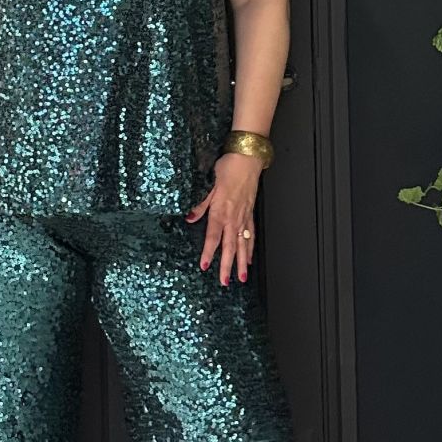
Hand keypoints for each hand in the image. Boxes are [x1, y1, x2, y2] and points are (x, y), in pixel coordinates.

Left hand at [185, 151, 263, 285]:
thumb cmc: (229, 168)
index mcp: (221, 211)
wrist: (247, 159)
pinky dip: (250, 249)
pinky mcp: (250, 214)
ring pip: (242, 245)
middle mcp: (234, 217)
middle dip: (227, 265)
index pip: (213, 237)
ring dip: (241, 262)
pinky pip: (251, 235)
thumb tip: (190, 217)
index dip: (208, 252)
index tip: (204, 266)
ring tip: (240, 277)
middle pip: (229, 247)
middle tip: (225, 282)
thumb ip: (200, 204)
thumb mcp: (209, 184)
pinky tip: (249, 259)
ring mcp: (244, 217)